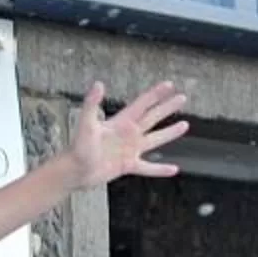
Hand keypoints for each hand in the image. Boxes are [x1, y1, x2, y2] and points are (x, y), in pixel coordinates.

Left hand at [69, 80, 188, 184]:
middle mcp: (127, 134)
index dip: (155, 93)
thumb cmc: (77, 148)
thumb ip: (92, 105)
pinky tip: (174, 169)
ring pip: (155, 139)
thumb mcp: (86, 124)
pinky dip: (160, 169)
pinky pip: (148, 167)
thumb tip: (98, 84)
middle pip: (152, 117)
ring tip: (184, 126)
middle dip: (167, 107)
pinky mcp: (127, 165)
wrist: (73, 172)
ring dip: (169, 133)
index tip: (169, 84)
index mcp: (121, 122)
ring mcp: (129, 150)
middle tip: (182, 98)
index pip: (142, 104)